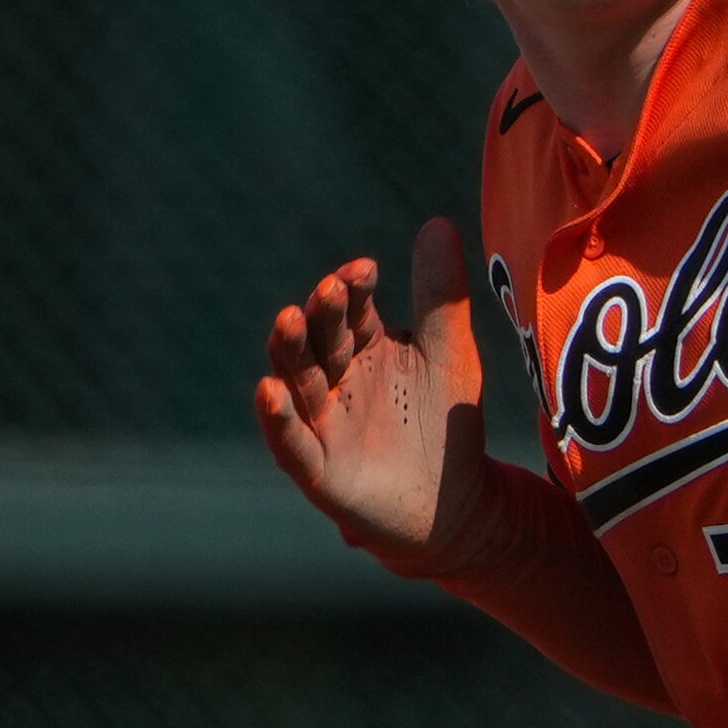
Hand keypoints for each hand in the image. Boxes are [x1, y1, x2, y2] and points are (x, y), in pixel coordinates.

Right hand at [255, 221, 487, 573]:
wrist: (459, 505)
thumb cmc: (448, 424)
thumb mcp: (450, 353)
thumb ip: (441, 295)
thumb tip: (437, 222)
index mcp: (362, 346)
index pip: (350, 309)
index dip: (352, 289)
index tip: (364, 268)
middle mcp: (333, 379)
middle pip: (318, 339)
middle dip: (320, 314)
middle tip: (328, 289)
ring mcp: (321, 423)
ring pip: (296, 381)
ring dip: (288, 350)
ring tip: (288, 319)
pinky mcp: (317, 468)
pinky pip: (291, 441)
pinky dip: (277, 418)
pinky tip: (268, 390)